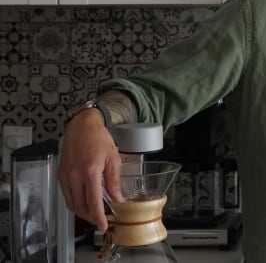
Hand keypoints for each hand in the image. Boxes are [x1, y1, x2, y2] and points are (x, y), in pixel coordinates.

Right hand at [57, 108, 121, 231]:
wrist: (81, 126)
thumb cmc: (98, 138)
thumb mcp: (113, 158)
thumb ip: (114, 181)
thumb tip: (117, 198)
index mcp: (90, 171)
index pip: (93, 201)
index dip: (98, 216)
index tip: (103, 225)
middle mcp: (74, 175)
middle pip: (80, 206)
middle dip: (90, 217)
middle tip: (100, 222)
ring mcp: (65, 175)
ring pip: (71, 203)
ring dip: (81, 212)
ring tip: (93, 215)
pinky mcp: (60, 174)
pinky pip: (66, 194)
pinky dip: (74, 202)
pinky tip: (84, 202)